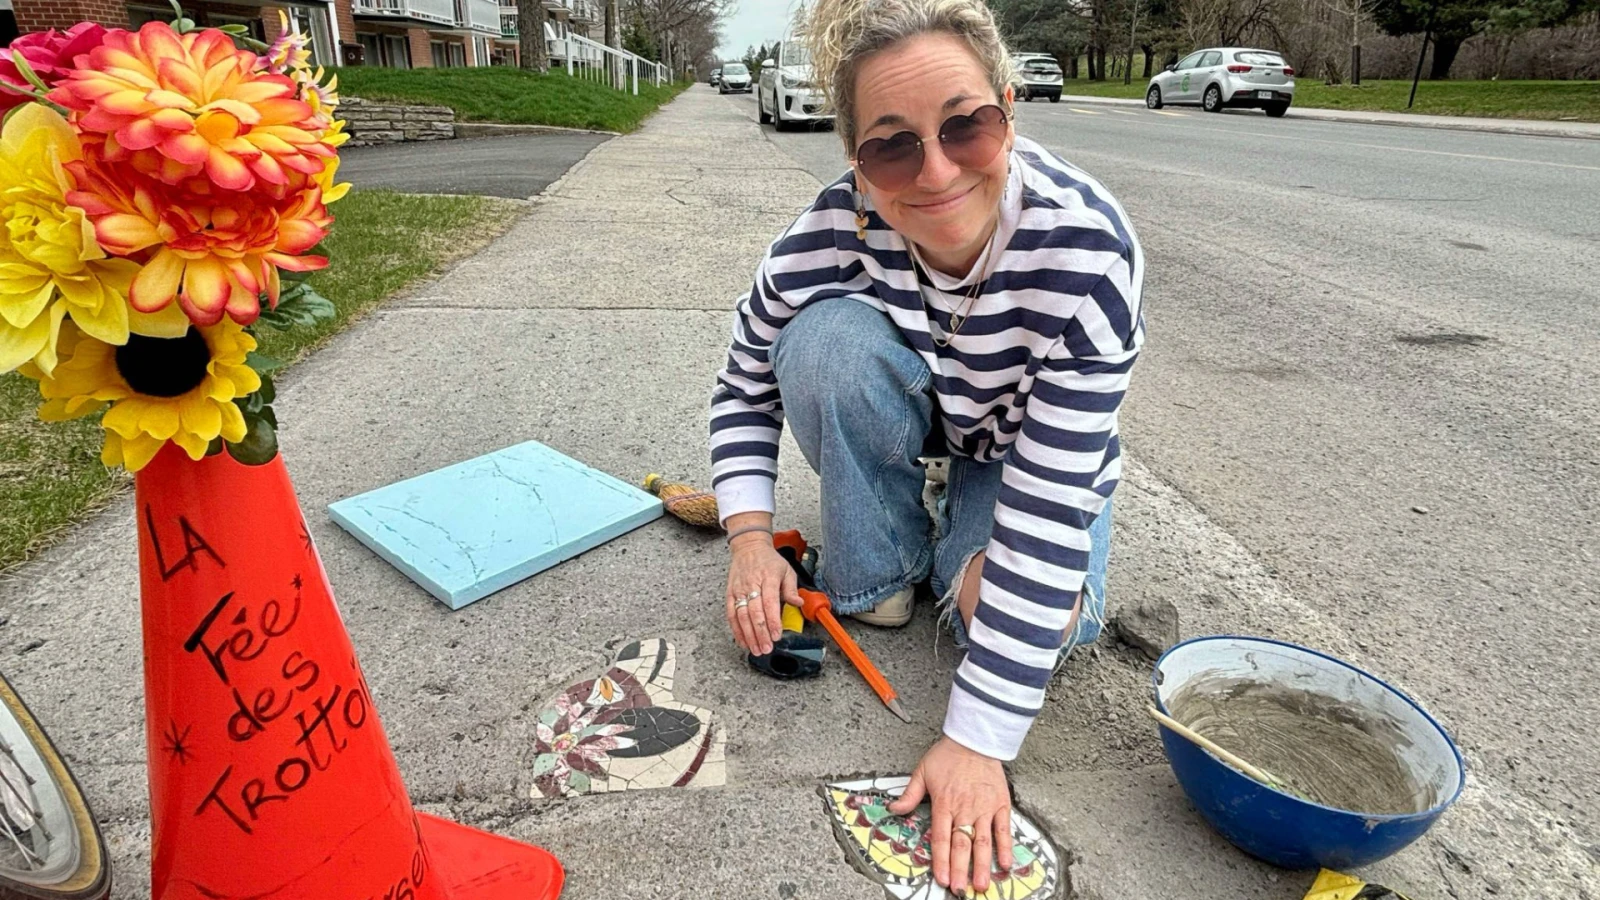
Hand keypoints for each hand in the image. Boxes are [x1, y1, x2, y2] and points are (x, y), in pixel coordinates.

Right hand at [724, 530, 798, 655]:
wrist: (748, 547)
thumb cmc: (769, 561)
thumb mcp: (786, 570)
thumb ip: (791, 588)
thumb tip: (799, 603)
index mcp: (768, 578)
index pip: (769, 602)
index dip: (772, 621)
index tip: (776, 635)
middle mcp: (751, 585)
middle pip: (754, 612)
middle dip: (761, 633)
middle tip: (767, 648)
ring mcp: (739, 590)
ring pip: (741, 616)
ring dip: (749, 635)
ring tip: (756, 649)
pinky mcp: (730, 594)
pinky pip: (731, 614)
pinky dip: (736, 630)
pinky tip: (743, 641)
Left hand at [889, 736, 1013, 895]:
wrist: (975, 738)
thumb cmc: (949, 754)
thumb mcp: (922, 771)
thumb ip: (909, 794)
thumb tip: (894, 808)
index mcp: (944, 803)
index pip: (941, 838)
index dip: (941, 860)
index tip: (941, 878)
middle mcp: (965, 808)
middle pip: (961, 845)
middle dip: (960, 870)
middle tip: (960, 889)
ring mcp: (984, 807)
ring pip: (982, 841)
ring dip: (983, 865)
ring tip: (982, 884)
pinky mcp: (1000, 804)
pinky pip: (1004, 829)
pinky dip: (1006, 846)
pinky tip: (1006, 863)